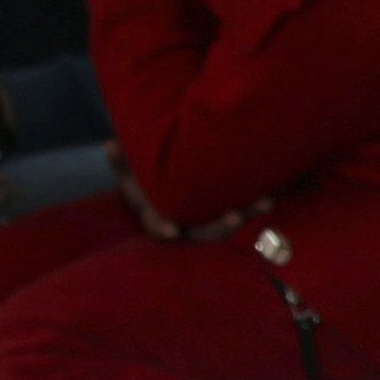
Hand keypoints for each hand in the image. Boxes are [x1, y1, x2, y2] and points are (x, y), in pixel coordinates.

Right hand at [116, 175, 262, 244]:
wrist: (171, 179)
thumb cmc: (146, 175)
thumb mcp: (133, 170)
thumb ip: (124, 161)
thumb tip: (111, 145)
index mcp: (158, 215)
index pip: (158, 226)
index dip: (162, 227)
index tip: (171, 231)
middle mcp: (185, 225)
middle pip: (201, 233)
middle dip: (219, 227)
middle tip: (235, 217)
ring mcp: (207, 222)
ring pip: (227, 226)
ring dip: (246, 214)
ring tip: (264, 202)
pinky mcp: (227, 212)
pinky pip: (243, 212)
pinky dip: (255, 206)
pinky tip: (269, 197)